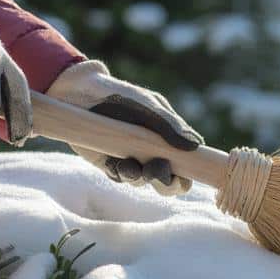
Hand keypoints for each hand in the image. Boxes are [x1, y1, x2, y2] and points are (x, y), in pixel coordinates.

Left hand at [47, 60, 203, 195]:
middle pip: (167, 185)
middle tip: (156, 169)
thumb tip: (196, 145)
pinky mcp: (110, 166)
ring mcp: (132, 161)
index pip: (185, 169)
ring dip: (139, 177)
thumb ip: (171, 125)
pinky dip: (121, 173)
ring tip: (129, 163)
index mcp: (168, 141)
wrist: (82, 93)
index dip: (186, 177)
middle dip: (164, 183)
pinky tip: (116, 162)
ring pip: (142, 183)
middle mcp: (152, 155)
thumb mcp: (149, 106)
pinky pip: (121, 179)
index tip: (182, 174)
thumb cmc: (121, 96)